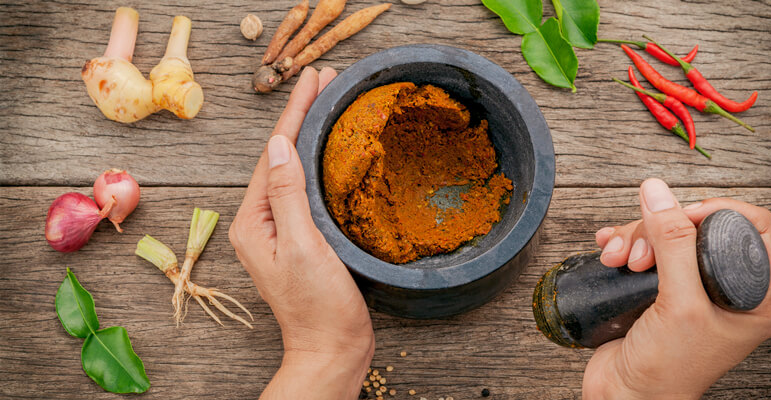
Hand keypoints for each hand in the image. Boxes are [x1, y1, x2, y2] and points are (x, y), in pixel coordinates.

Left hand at [229, 67, 373, 399]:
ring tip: (329, 103)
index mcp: (253, 221)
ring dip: (311, 135)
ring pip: (294, 171)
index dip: (294, 114)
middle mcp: (261, 222)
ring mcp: (280, 230)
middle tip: (325, 80)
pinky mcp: (301, 239)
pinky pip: (306, 189)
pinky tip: (332, 150)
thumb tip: (279, 145)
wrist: (332, 350)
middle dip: (302, 117)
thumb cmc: (318, 306)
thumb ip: (288, 194)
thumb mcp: (303, 246)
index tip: (312, 78)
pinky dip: (319, 163)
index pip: (273, 155)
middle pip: (281, 158)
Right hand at [582, 178, 770, 398]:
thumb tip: (659, 195)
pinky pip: (643, 249)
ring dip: (636, 238)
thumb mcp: (678, 304)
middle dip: (663, 229)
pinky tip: (609, 253)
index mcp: (752, 296)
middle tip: (643, 255)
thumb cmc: (666, 370)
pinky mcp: (656, 288)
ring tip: (620, 260)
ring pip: (666, 234)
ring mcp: (688, 288)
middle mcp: (723, 289)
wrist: (626, 396)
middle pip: (699, 226)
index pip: (751, 227)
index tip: (681, 216)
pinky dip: (624, 244)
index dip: (716, 212)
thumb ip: (673, 244)